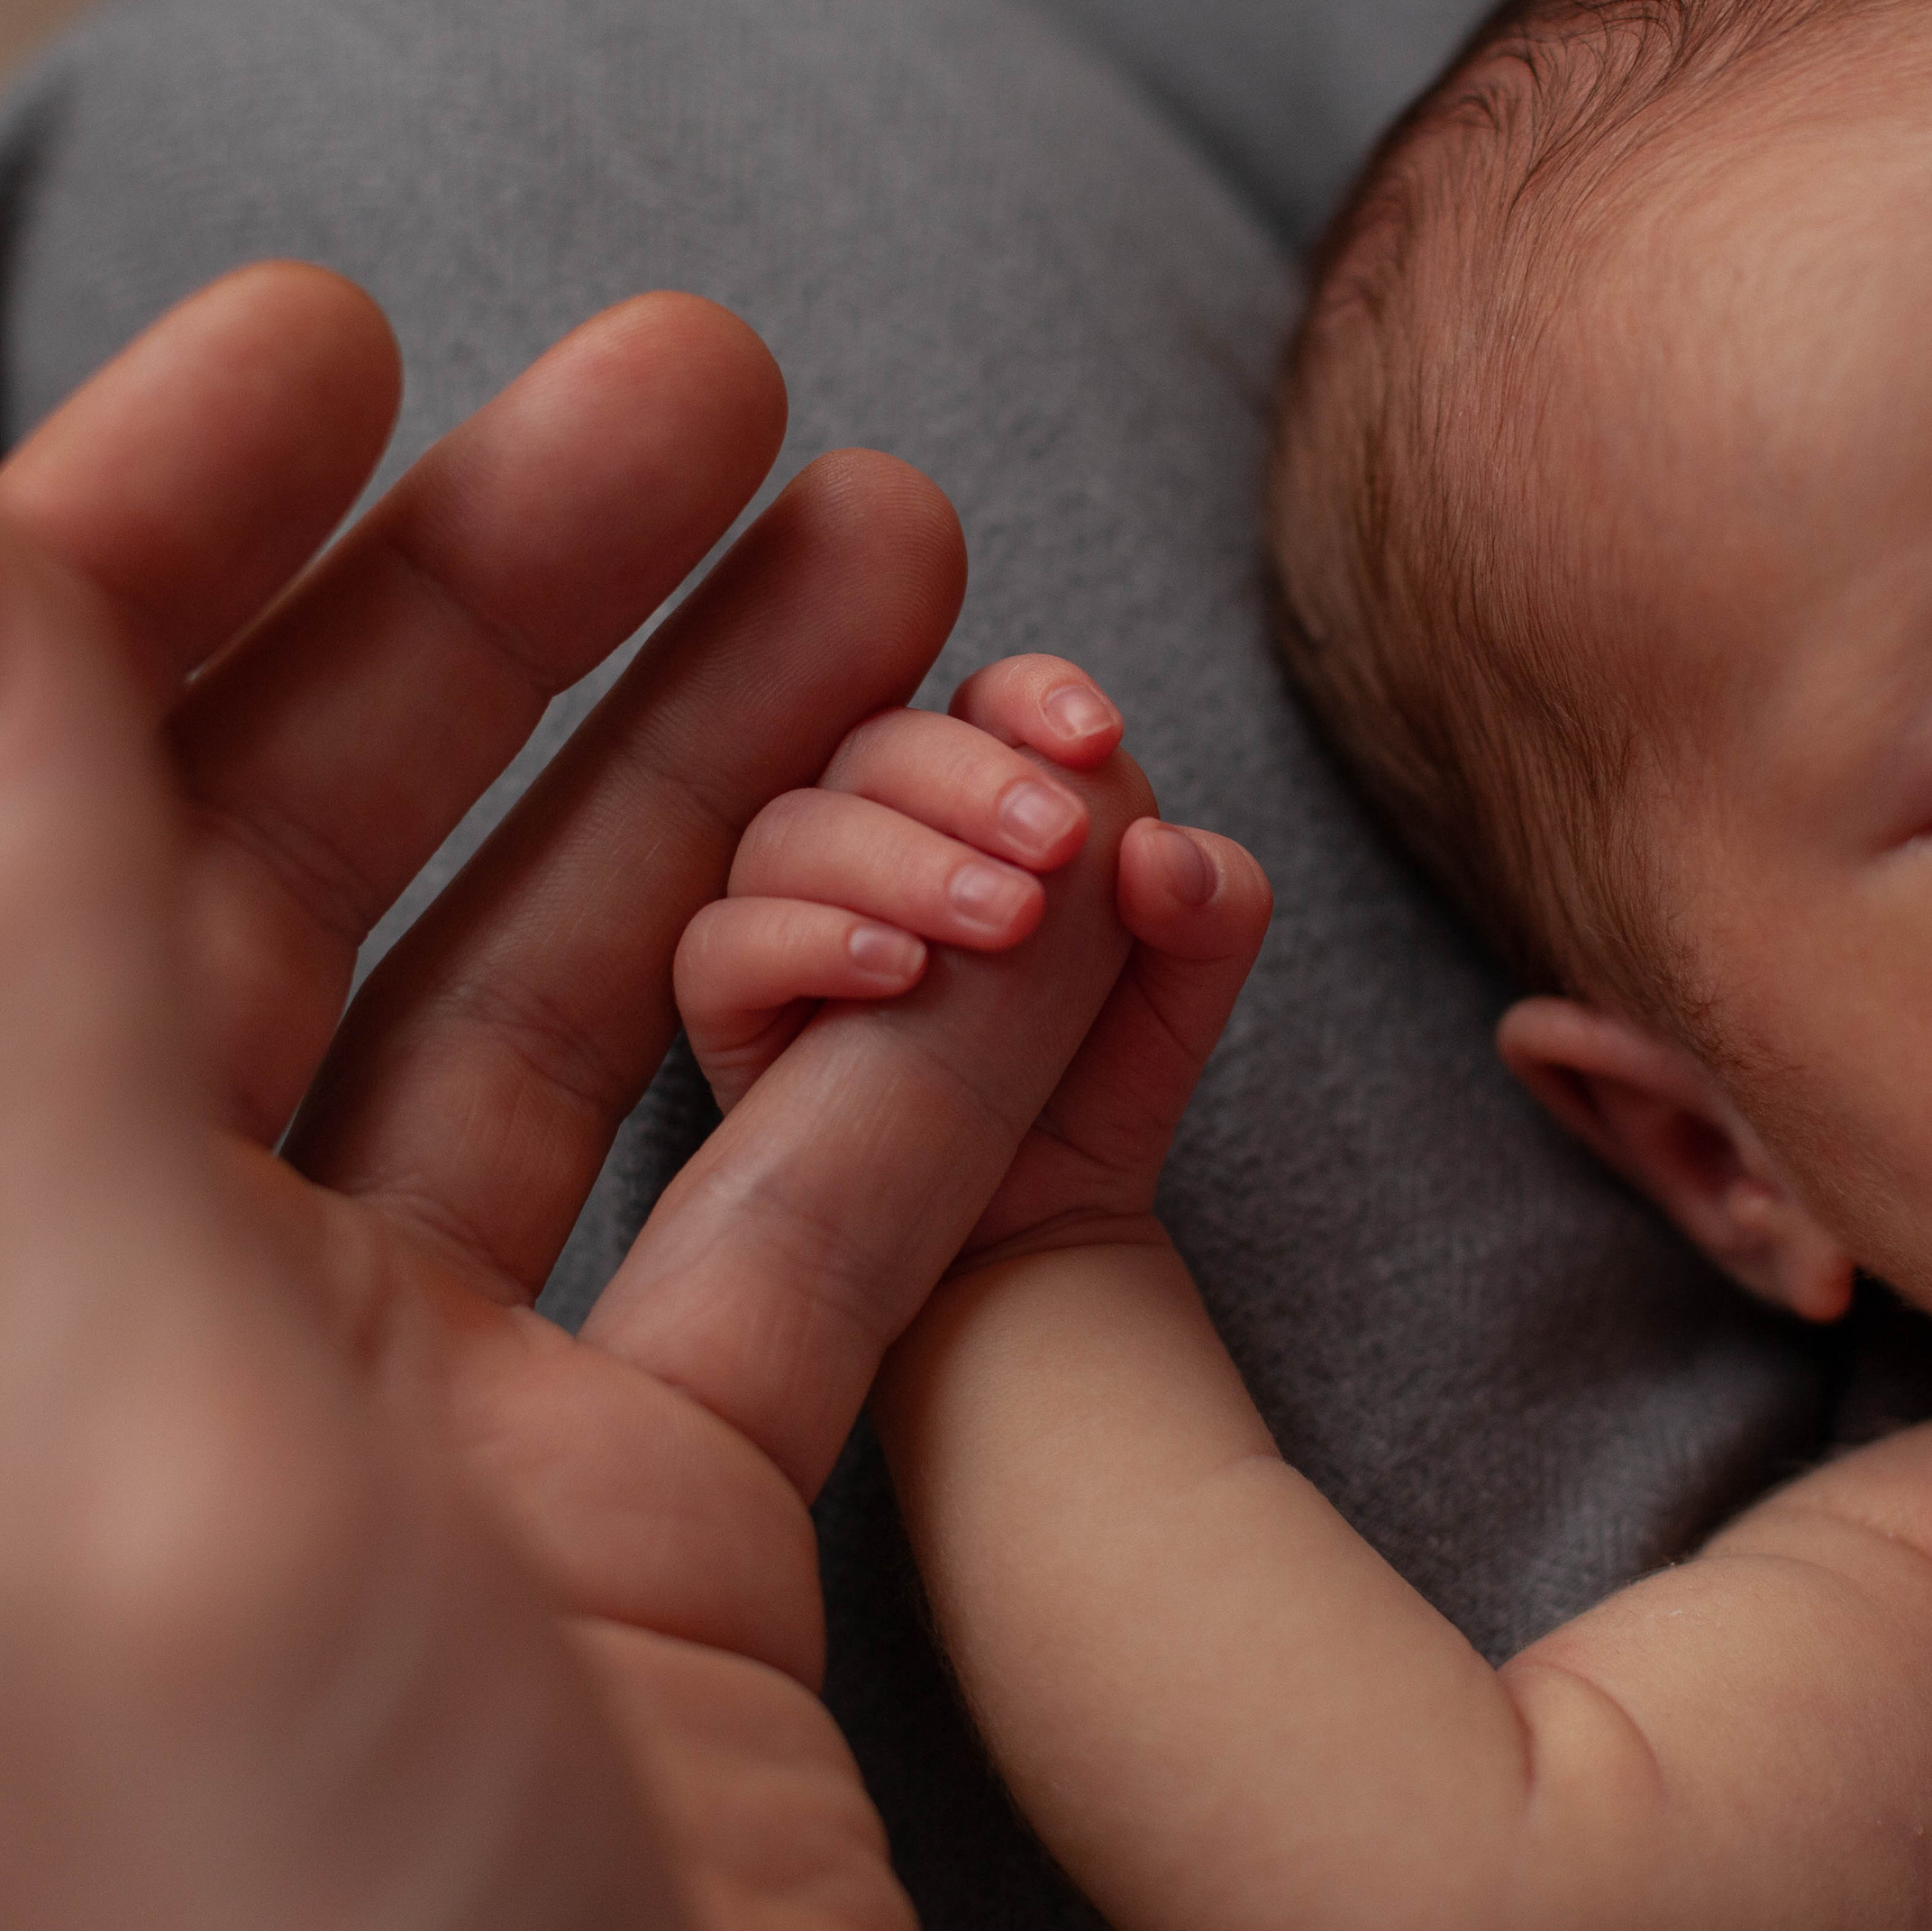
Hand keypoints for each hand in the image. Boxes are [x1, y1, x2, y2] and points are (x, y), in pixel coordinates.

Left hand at [0, 265, 962, 1930]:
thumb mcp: (93, 1460)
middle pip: (325, 875)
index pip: (10, 805)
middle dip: (535, 612)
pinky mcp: (655, 1538)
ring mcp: (421, 1438)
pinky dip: (931, 1053)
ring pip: (598, 1021)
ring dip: (766, 796)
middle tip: (745, 402)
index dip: (157, 537)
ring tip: (928, 572)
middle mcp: (148, 1343)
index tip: (359, 337)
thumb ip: (4, 991)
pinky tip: (1052, 899)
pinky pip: (802, 1220)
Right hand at [668, 653, 1272, 1267]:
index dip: (1033, 696)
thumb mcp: (1184, 992)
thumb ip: (1213, 905)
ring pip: (792, 827)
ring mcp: (786, 915)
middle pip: (881, 743)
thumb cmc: (1089, 1081)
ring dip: (903, 858)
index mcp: (972, 803)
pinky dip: (806, 939)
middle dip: (975, 777)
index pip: (984, 702)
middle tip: (1060, 845)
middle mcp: (866, 837)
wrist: (1034, 1234)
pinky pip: (719, 943)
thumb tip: (1160, 851)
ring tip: (1007, 924)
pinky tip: (900, 972)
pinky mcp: (731, 1007)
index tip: (1098, 739)